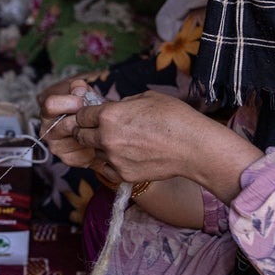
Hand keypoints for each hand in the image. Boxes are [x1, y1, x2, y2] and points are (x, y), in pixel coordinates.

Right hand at [39, 79, 104, 170]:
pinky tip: (98, 141)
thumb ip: (79, 88)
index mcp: (47, 112)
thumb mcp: (83, 93)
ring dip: (91, 134)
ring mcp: (56, 147)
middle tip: (96, 117)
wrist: (95, 127)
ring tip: (98, 128)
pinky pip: (83, 154)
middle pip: (65, 124)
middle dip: (84, 120)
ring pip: (77, 139)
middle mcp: (47, 131)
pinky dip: (95, 147)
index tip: (83, 101)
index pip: (51, 105)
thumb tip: (80, 90)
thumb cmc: (87, 108)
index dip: (69, 102)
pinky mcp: (68, 159)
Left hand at [71, 91, 262, 203]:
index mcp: (108, 115)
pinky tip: (127, 157)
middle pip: (81, 136)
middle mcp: (106, 137)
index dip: (86, 115)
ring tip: (124, 144)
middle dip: (87, 132)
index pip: (80, 116)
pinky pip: (107, 169)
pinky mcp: (123, 175)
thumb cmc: (174, 117)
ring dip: (102, 149)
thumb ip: (123, 104)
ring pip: (95, 153)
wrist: (194, 147)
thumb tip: (113, 108)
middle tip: (100, 131)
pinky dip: (113, 165)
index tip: (92, 117)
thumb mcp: (146, 98)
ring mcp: (114, 159)